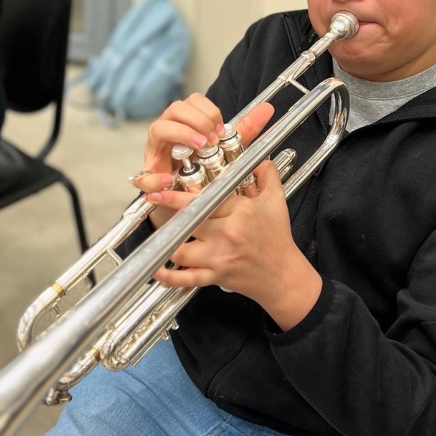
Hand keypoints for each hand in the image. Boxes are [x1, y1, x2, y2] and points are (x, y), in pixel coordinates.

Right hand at [130, 95, 274, 226]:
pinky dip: (154, 177)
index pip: (192, 101)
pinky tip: (169, 179)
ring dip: (181, 135)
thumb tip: (268, 109)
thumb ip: (244, 131)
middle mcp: (169, 134)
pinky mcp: (149, 179)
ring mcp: (156, 154)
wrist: (188, 206)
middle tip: (212, 140)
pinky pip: (143, 174)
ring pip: (157, 130)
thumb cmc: (204, 174)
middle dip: (196, 120)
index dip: (207, 111)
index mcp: (186, 123)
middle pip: (174, 109)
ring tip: (199, 148)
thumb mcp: (226, 151)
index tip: (221, 129)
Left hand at [146, 158, 321, 329]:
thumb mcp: (276, 201)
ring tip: (159, 234)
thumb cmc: (278, 238)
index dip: (179, 195)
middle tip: (152, 203)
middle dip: (168, 214)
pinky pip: (186, 279)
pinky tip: (156, 270)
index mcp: (241, 212)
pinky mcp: (215, 276)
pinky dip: (169, 277)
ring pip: (181, 250)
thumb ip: (266, 174)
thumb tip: (258, 156)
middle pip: (189, 222)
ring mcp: (219, 257)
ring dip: (167, 244)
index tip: (160, 189)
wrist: (283, 275)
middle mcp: (227, 234)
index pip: (205, 199)